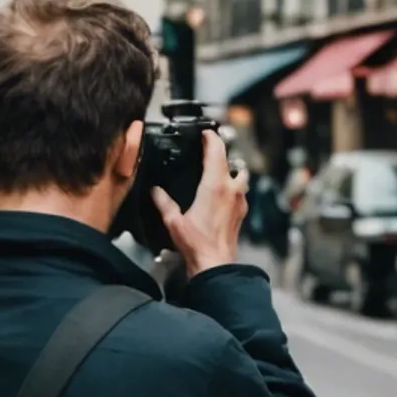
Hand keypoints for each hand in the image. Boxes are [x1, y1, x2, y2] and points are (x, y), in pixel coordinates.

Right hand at [151, 128, 245, 276]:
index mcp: (214, 185)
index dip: (211, 138)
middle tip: (210, 147)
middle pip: (231, 160)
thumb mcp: (173, 221)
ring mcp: (239, 201)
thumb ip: (163, 202)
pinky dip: (233, 186)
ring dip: (232, 168)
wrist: (215, 263)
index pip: (216, 151)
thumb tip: (155, 191)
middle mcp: (231, 189)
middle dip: (221, 151)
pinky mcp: (241, 212)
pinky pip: (240, 191)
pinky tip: (222, 193)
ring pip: (241, 175)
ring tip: (220, 168)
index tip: (205, 133)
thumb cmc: (197, 243)